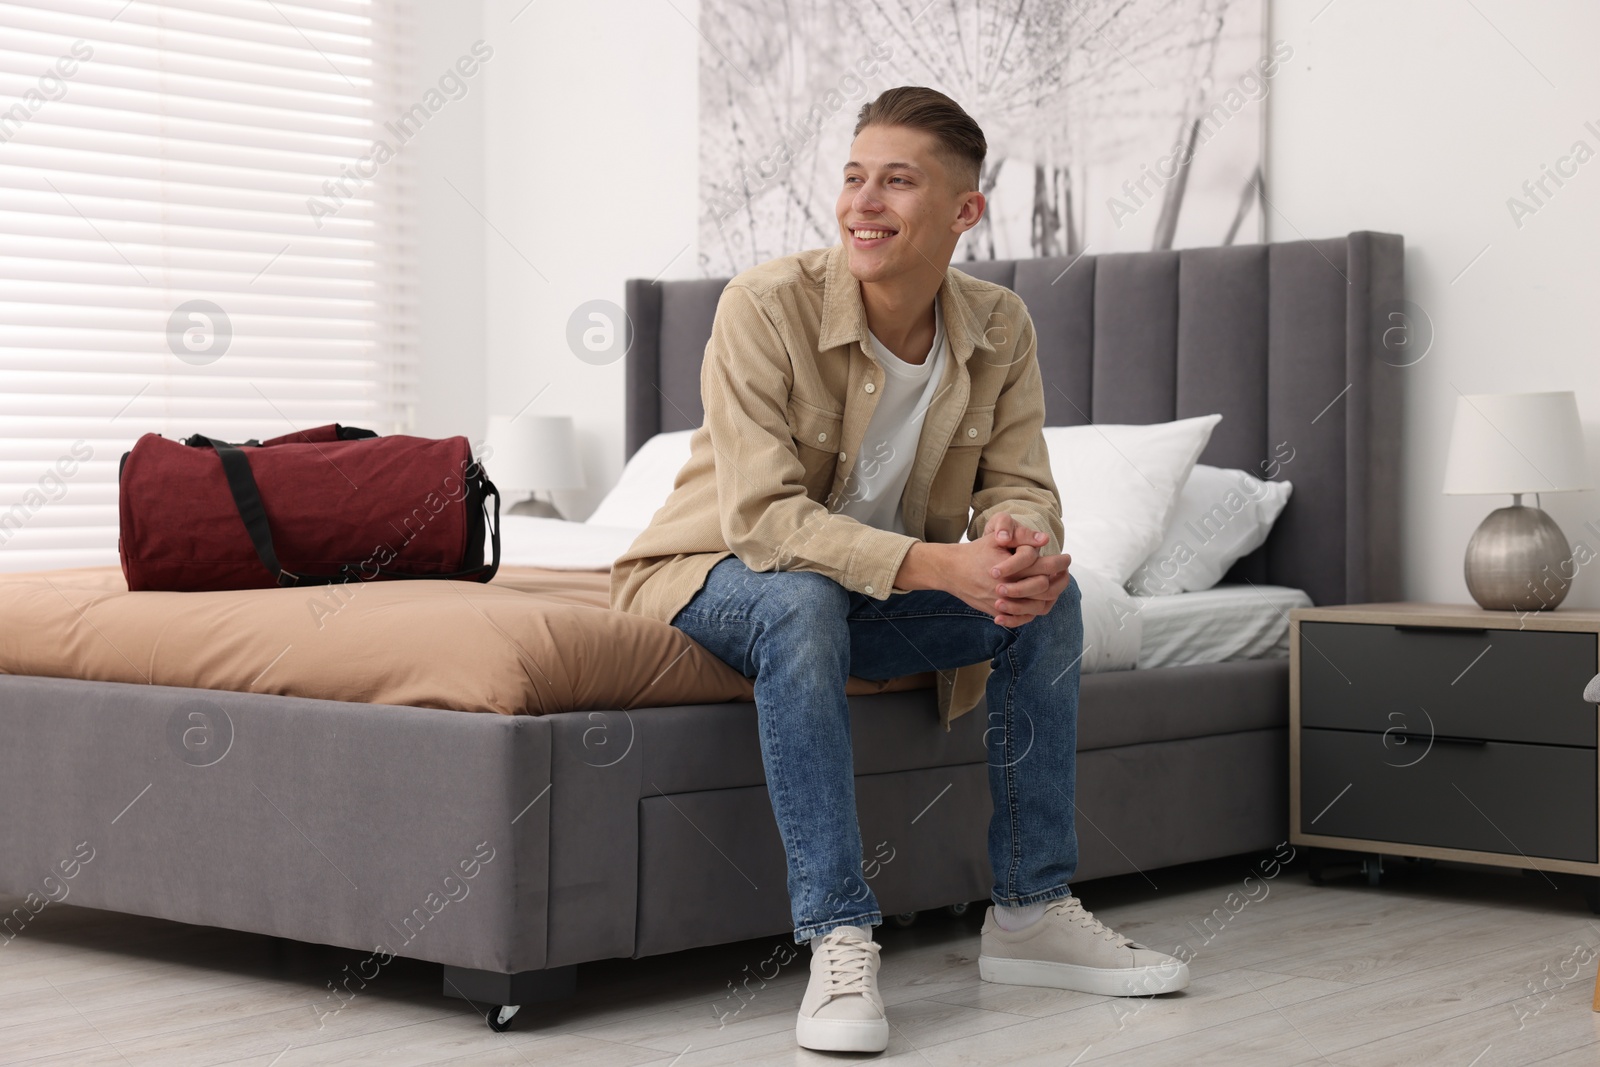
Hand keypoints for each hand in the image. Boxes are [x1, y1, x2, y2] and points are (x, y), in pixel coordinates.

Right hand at [895, 514, 1069, 627]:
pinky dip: (1032, 612)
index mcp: (1011, 568)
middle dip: (1059, 580)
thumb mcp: (997, 539)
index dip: (1060, 563)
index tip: (1066, 558)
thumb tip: (1044, 540)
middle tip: (1064, 572)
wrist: (950, 570)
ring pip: (1036, 607)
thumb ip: (1021, 538)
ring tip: (1053, 587)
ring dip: (1048, 597)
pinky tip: (1037, 602)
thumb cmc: (976, 552)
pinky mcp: (996, 611)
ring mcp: (1002, 602)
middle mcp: (1008, 587)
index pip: (1045, 567)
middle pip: (1045, 589)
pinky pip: (1020, 618)